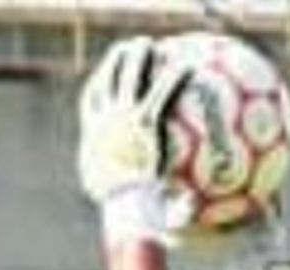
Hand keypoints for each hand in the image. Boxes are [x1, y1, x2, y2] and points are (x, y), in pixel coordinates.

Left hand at [76, 35, 189, 204]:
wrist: (112, 205)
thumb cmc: (147, 204)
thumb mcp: (172, 202)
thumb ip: (186, 203)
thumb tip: (199, 201)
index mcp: (146, 127)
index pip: (164, 92)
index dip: (176, 77)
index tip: (188, 66)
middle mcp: (123, 117)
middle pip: (132, 75)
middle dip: (141, 56)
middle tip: (149, 45)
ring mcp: (104, 118)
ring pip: (108, 79)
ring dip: (116, 61)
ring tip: (123, 49)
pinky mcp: (90, 126)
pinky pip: (91, 98)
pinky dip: (97, 85)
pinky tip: (101, 78)